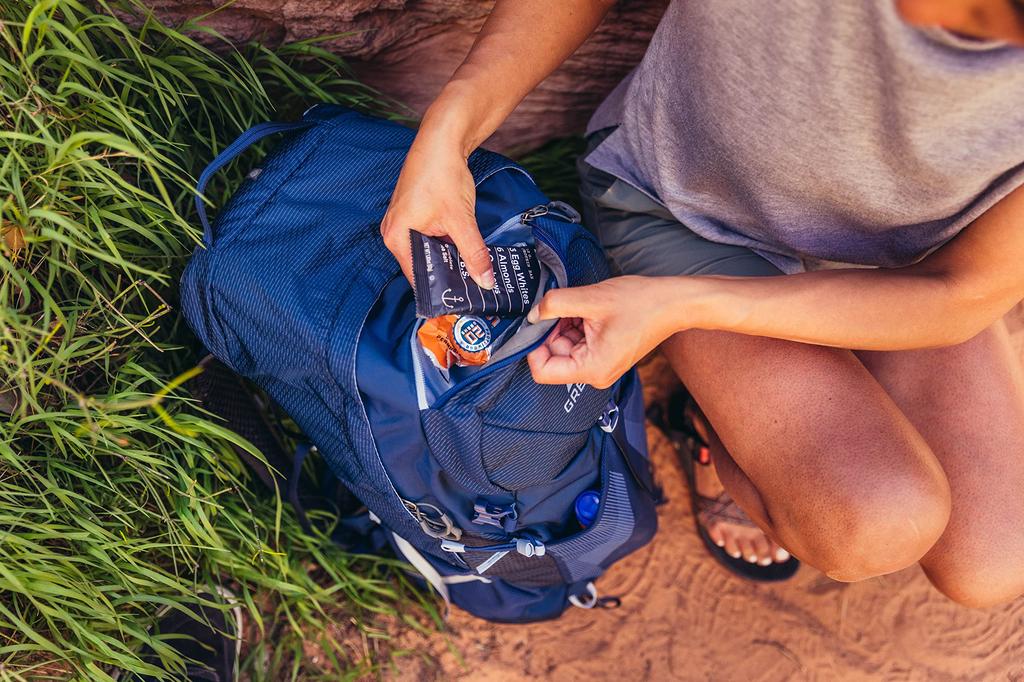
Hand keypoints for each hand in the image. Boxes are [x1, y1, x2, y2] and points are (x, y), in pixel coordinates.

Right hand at [380, 130, 494, 288]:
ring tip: (470, 272)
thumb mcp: (461, 220)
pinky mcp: (413, 214)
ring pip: (428, 252)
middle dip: (446, 276)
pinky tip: (463, 249)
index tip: (460, 303)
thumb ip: (473, 253)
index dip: (440, 291)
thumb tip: (485, 281)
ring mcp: (402, 222)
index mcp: (397, 237)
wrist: (442, 139)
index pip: (418, 278)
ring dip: (448, 259)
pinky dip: (446, 244)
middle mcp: (394, 232)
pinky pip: (429, 238)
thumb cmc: (442, 175)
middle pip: (422, 265)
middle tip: (471, 289)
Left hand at [526, 276, 679, 387]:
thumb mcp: (591, 299)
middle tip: (564, 305)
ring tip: (584, 306)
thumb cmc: (642, 303)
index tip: (537, 321)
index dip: (533, 345)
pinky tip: (590, 309)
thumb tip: (532, 314)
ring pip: (565, 346)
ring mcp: (601, 365)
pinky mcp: (605, 354)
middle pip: (553, 356)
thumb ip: (554, 305)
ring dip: (566, 324)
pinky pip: (579, 342)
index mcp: (592, 369)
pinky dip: (577, 324)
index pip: (542, 371)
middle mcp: (595, 374)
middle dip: (552, 329)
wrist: (674, 303)